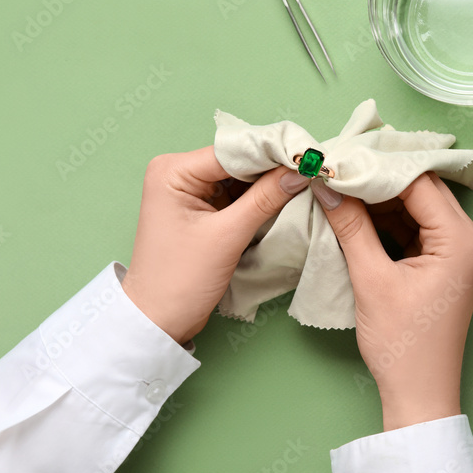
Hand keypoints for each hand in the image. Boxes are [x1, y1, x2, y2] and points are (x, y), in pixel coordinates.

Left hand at [121, 146, 309, 344]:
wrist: (159, 321)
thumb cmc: (180, 280)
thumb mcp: (227, 237)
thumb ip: (264, 199)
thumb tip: (299, 172)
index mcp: (173, 171)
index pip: (233, 151)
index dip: (272, 153)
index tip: (309, 157)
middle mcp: (179, 173)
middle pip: (238, 161)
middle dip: (273, 167)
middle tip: (313, 169)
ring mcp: (190, 191)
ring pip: (241, 178)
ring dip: (270, 183)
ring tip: (306, 181)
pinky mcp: (202, 209)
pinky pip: (237, 195)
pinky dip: (260, 198)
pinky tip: (287, 197)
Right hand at [314, 172, 472, 430]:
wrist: (419, 393)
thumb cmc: (403, 344)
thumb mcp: (371, 279)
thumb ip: (350, 226)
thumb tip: (326, 185)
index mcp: (461, 239)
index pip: (417, 181)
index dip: (377, 166)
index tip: (340, 157)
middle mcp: (468, 237)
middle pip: (420, 188)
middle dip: (378, 177)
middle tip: (337, 165)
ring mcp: (457, 250)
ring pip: (415, 204)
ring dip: (379, 197)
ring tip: (339, 184)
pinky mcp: (442, 262)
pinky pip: (413, 225)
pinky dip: (386, 218)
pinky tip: (354, 211)